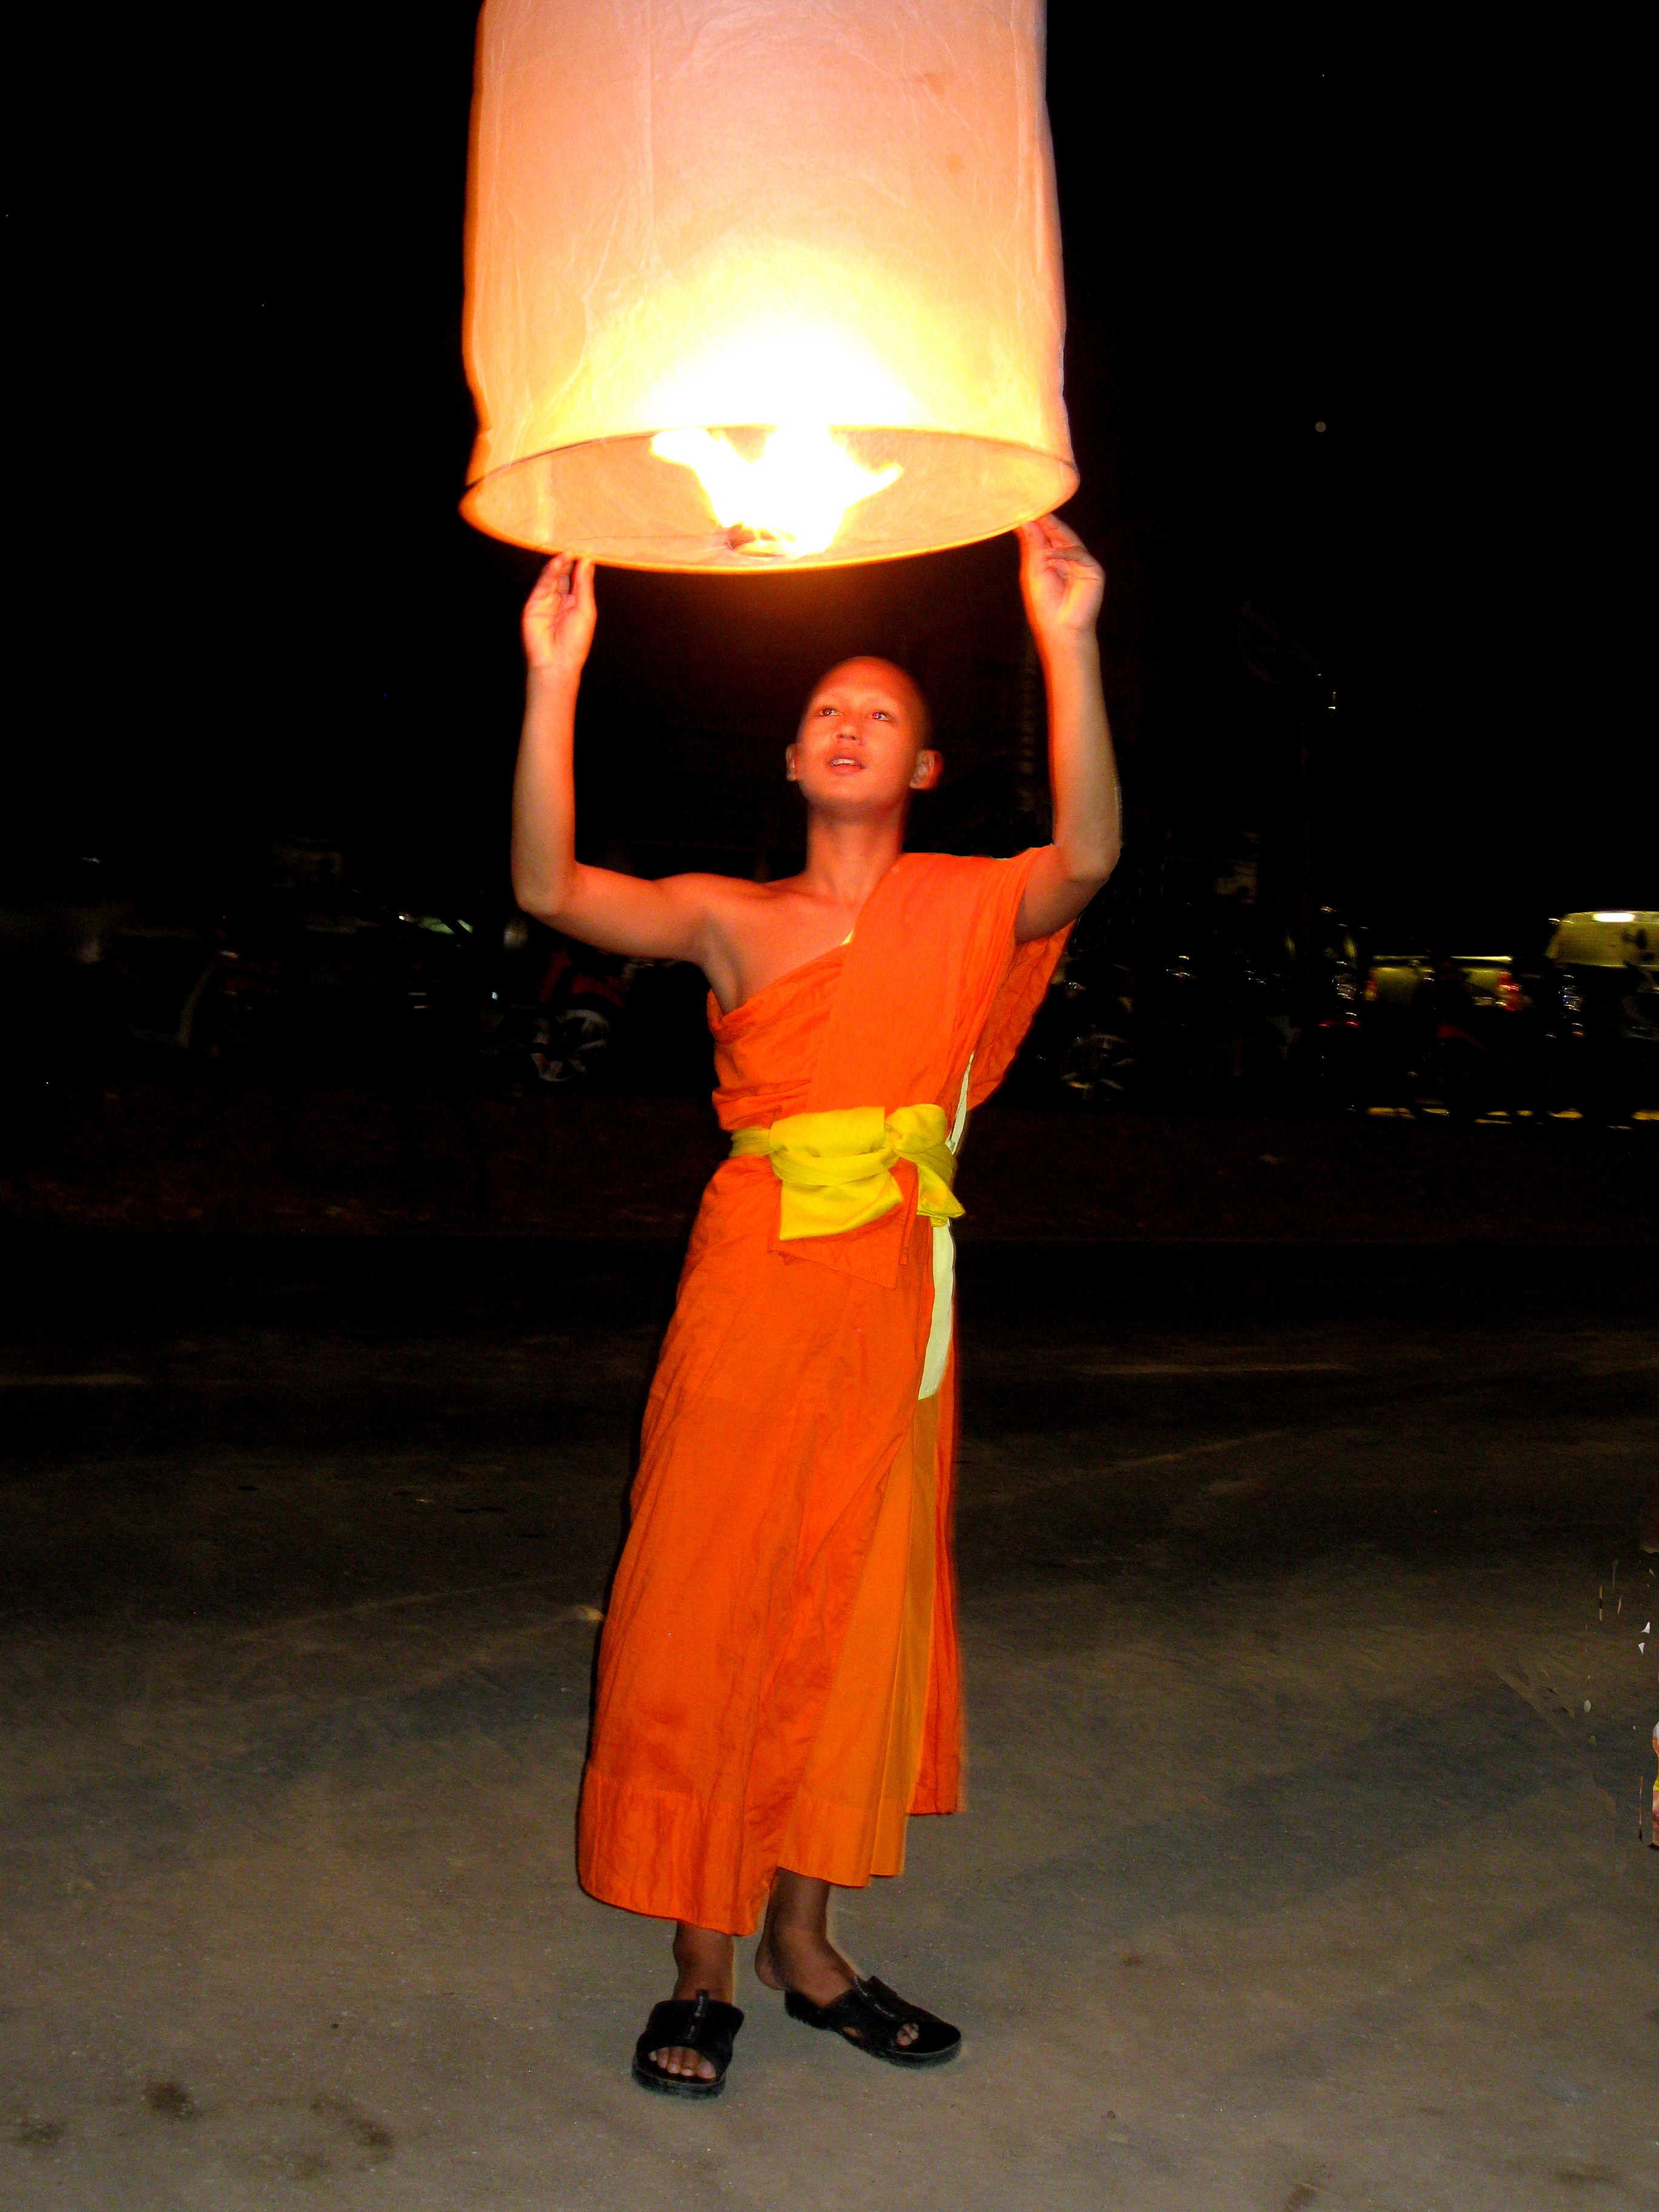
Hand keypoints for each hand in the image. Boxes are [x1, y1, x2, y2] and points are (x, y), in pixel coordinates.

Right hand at [522, 554, 596, 676]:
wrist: (557, 662)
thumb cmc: (576, 640)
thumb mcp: (586, 610)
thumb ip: (584, 584)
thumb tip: (587, 560)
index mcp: (576, 602)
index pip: (578, 579)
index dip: (581, 566)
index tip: (586, 552)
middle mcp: (560, 599)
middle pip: (565, 575)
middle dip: (570, 562)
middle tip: (575, 548)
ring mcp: (546, 600)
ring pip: (553, 577)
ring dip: (559, 564)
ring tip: (567, 553)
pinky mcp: (533, 603)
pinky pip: (542, 585)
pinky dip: (549, 573)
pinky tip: (557, 563)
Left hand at [1018, 514, 1103, 641]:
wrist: (1062, 628)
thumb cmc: (1046, 605)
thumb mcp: (1035, 571)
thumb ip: (1034, 546)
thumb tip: (1027, 522)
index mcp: (1052, 559)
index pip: (1044, 537)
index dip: (1036, 524)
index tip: (1024, 510)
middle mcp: (1067, 558)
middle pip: (1058, 535)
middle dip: (1047, 522)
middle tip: (1035, 507)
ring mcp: (1081, 563)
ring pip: (1069, 540)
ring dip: (1055, 530)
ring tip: (1042, 519)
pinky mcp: (1093, 570)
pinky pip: (1079, 555)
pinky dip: (1065, 553)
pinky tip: (1050, 555)